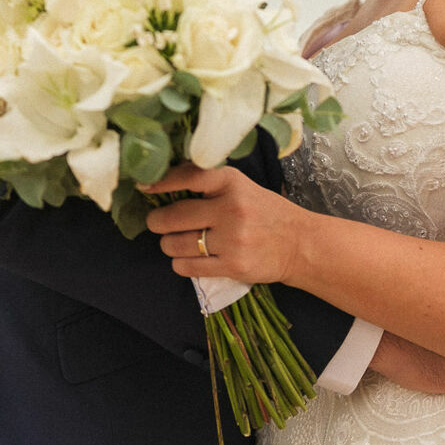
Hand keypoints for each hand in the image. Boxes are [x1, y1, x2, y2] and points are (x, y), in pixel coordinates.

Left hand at [141, 163, 305, 285]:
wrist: (300, 244)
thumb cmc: (265, 212)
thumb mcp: (242, 187)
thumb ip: (209, 184)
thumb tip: (165, 180)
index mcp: (232, 182)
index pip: (189, 177)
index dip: (161, 181)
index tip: (144, 186)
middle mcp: (231, 208)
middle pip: (174, 216)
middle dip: (157, 221)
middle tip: (156, 222)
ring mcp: (232, 239)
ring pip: (177, 244)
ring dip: (168, 244)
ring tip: (174, 242)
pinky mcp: (233, 265)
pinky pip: (188, 267)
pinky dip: (180, 264)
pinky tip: (185, 259)